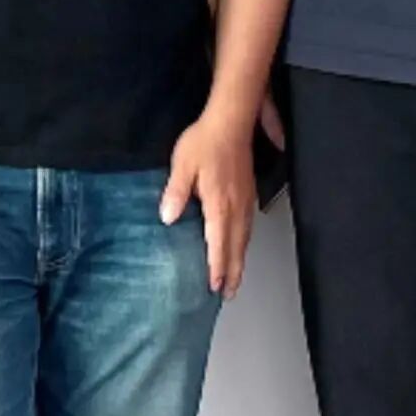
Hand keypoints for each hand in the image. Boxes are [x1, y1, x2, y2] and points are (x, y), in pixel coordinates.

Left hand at [160, 102, 259, 297]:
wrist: (231, 122)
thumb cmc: (204, 142)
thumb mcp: (182, 166)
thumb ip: (175, 193)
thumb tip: (167, 219)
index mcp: (219, 204)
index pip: (218, 243)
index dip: (217, 267)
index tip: (214, 287)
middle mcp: (236, 207)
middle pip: (236, 247)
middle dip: (232, 272)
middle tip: (229, 293)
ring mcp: (245, 200)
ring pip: (245, 238)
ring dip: (240, 260)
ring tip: (235, 278)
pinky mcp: (249, 193)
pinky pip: (248, 226)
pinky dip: (244, 243)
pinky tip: (240, 246)